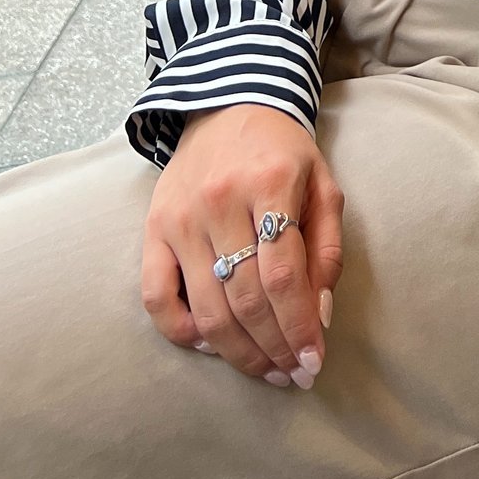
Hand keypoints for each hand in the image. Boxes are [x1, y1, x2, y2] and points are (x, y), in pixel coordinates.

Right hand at [141, 104, 343, 388]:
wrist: (229, 104)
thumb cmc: (282, 151)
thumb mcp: (321, 184)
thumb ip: (326, 247)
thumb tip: (319, 314)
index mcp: (271, 183)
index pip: (283, 276)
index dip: (299, 327)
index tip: (313, 361)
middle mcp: (220, 201)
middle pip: (246, 298)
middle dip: (274, 347)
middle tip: (293, 374)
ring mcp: (181, 217)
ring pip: (207, 306)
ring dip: (239, 351)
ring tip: (266, 370)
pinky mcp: (152, 228)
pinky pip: (156, 296)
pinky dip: (181, 330)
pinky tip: (211, 344)